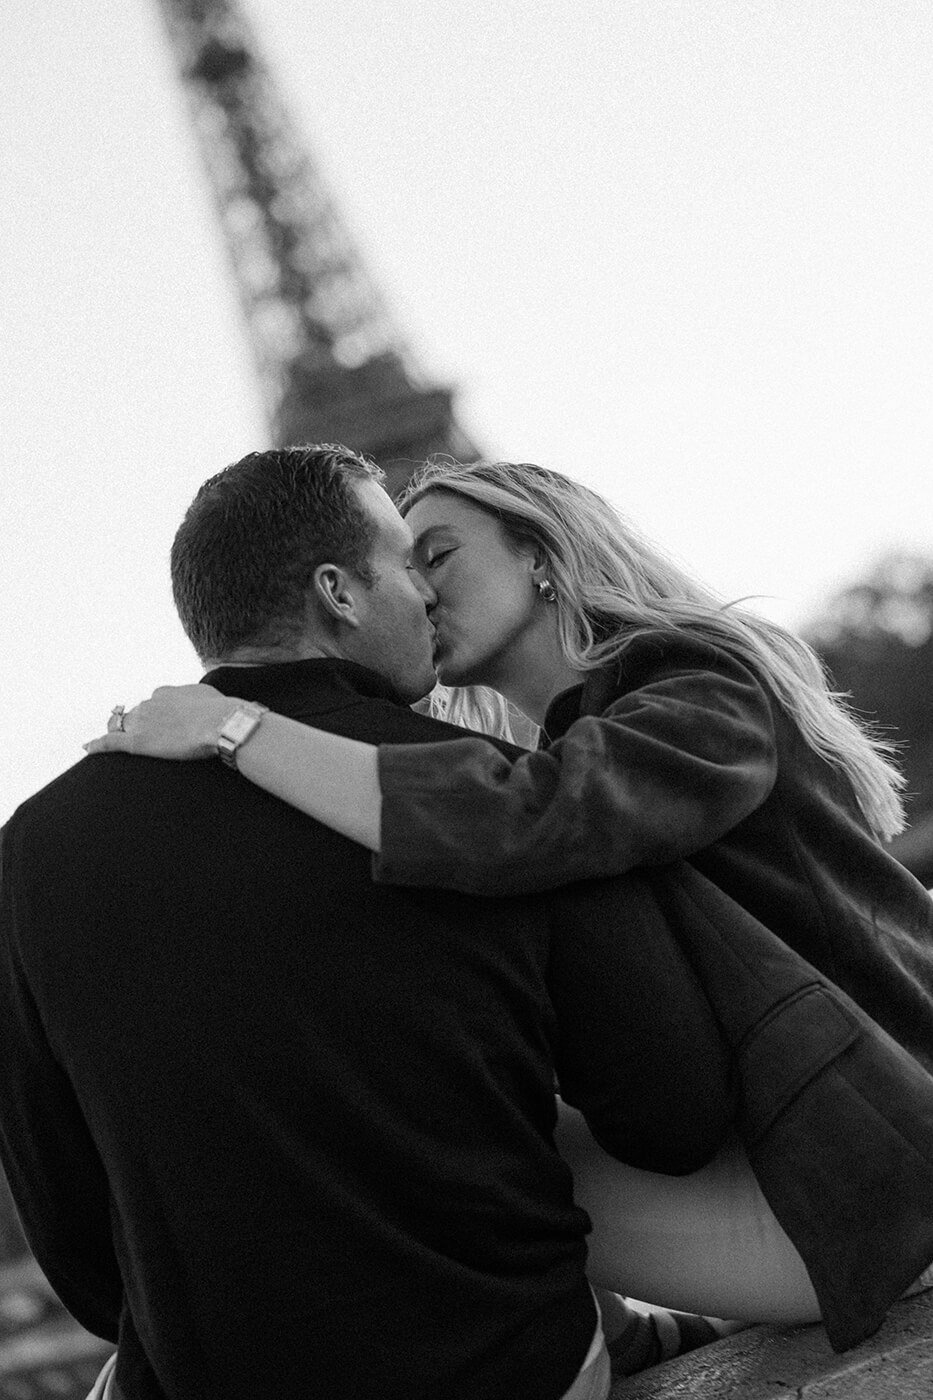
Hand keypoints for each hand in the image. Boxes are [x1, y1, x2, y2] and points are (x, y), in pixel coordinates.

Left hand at [83, 685, 238, 759]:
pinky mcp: (138, 742)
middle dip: (139, 726)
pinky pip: (110, 742)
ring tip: (127, 745)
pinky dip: (96, 744)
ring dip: (122, 734)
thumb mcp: (209, 695)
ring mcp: (142, 722)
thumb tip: (202, 702)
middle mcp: (149, 703)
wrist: (222, 723)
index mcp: (164, 692)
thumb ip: (197, 697)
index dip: (155, 715)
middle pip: (135, 715)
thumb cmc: (222, 711)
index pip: (152, 703)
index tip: (164, 725)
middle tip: (154, 740)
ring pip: (123, 727)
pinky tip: (86, 748)